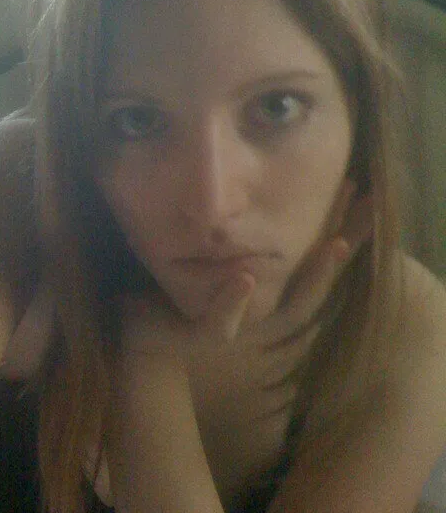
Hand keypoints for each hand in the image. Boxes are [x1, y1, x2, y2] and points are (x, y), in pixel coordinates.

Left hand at [115, 179, 372, 363]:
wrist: (141, 326)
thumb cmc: (176, 280)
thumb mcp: (212, 246)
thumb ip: (238, 221)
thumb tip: (254, 174)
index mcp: (273, 286)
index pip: (320, 252)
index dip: (347, 226)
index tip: (368, 190)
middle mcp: (268, 307)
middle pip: (323, 277)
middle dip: (349, 241)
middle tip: (371, 209)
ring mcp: (243, 325)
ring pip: (292, 307)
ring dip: (316, 275)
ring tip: (335, 245)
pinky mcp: (207, 337)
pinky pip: (223, 321)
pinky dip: (233, 299)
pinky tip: (244, 276)